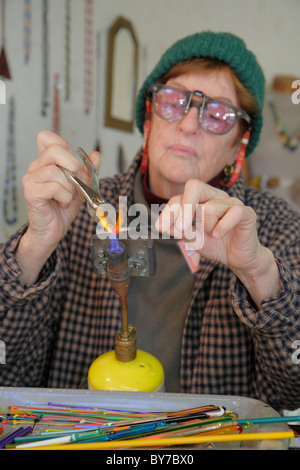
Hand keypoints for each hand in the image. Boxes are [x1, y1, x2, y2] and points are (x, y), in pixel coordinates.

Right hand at [15, 130, 99, 284]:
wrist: (54, 230)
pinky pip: (54, 187)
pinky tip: (61, 203)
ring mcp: (31, 179)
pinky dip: (64, 197)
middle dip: (73, 165)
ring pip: (56, 172)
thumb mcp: (82, 186)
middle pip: (54, 150)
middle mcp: (36, 167)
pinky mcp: (32, 193)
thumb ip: (89, 170)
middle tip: (75, 181)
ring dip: (69, 188)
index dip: (63, 145)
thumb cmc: (63, 208)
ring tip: (66, 197)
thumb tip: (96, 154)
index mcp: (46, 162)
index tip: (73, 163)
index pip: (46, 137)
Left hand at [155, 179, 281, 304]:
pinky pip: (232, 212)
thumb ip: (180, 231)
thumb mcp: (193, 239)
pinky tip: (219, 235)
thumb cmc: (216, 245)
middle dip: (184, 208)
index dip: (169, 212)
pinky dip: (223, 226)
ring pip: (209, 207)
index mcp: (200, 200)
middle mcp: (215, 196)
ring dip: (207, 227)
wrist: (238, 258)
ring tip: (214, 235)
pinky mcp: (246, 212)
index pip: (179, 197)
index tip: (161, 228)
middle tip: (181, 228)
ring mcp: (231, 202)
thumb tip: (164, 226)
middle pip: (194, 187)